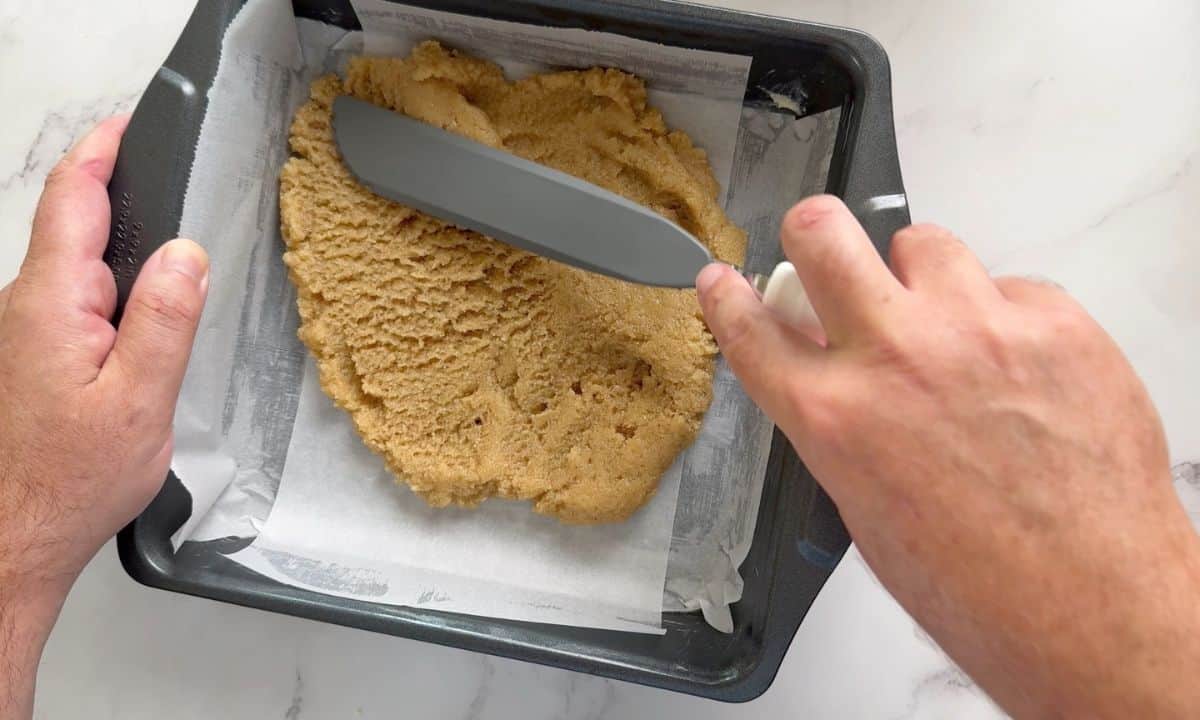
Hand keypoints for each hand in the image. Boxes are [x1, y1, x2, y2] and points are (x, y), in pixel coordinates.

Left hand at [0, 117, 207, 716]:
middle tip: (172, 187)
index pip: (69, 201)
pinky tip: (141, 326)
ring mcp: (24, 333)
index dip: (98, 153)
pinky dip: (110, 292)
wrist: (15, 537)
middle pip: (72, 228)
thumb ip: (163, 320)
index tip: (126, 124)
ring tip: (170, 267)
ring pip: (76, 269)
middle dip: (118, 199)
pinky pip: (74, 303)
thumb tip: (185, 252)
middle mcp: (26, 308)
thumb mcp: (138, 400)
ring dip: (119, 253)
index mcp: (51, 304)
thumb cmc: (70, 481)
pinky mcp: (31, 358)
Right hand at [697, 196, 1199, 717]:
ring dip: (921, 277)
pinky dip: (1004, 316)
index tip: (722, 279)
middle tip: (822, 246)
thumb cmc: (977, 583)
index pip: (751, 328)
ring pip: (923, 242)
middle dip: (811, 231)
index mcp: (833, 415)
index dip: (726, 297)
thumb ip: (837, 425)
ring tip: (945, 323)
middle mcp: (894, 356)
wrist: (1090, 604)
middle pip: (821, 233)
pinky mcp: (1054, 322)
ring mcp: (977, 329)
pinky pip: (1012, 286)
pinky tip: (1018, 367)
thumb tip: (831, 375)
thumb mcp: (863, 506)